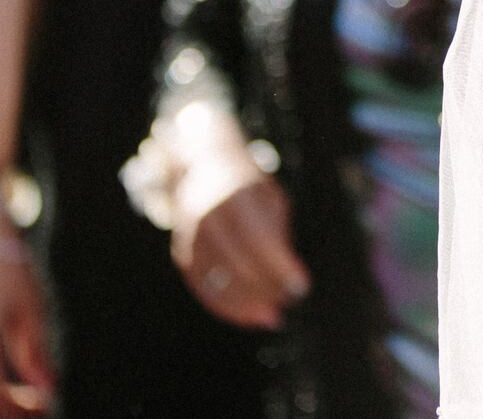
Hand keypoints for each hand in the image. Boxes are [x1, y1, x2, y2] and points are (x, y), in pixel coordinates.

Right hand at [169, 142, 310, 330]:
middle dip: (261, 290)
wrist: (201, 164)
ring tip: (267, 318)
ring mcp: (188, 232)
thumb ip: (278, 236)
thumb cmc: (247, 185)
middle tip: (284, 309)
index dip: (278, 266)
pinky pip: (199, 283)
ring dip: (240, 304)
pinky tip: (243, 314)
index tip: (301, 288)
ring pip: (213, 278)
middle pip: (233, 261)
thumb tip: (289, 281)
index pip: (258, 237)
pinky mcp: (180, 249)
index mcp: (235, 194)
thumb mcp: (271, 199)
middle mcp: (206, 213)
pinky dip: (221, 303)